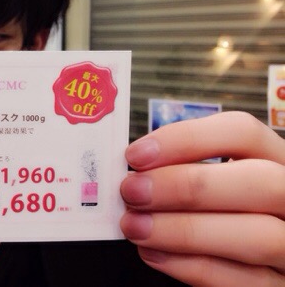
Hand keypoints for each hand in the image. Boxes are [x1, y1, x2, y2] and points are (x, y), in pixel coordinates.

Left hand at [120, 111, 284, 286]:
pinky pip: (245, 282)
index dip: (187, 139)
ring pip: (257, 235)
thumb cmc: (227, 212)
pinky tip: (153, 253)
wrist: (254, 260)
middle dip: (186, 185)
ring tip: (135, 226)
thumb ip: (186, 171)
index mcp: (277, 160)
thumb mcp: (218, 181)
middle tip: (133, 191)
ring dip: (184, 230)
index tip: (136, 154)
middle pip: (259, 181)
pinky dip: (192, 266)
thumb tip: (135, 173)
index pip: (244, 133)